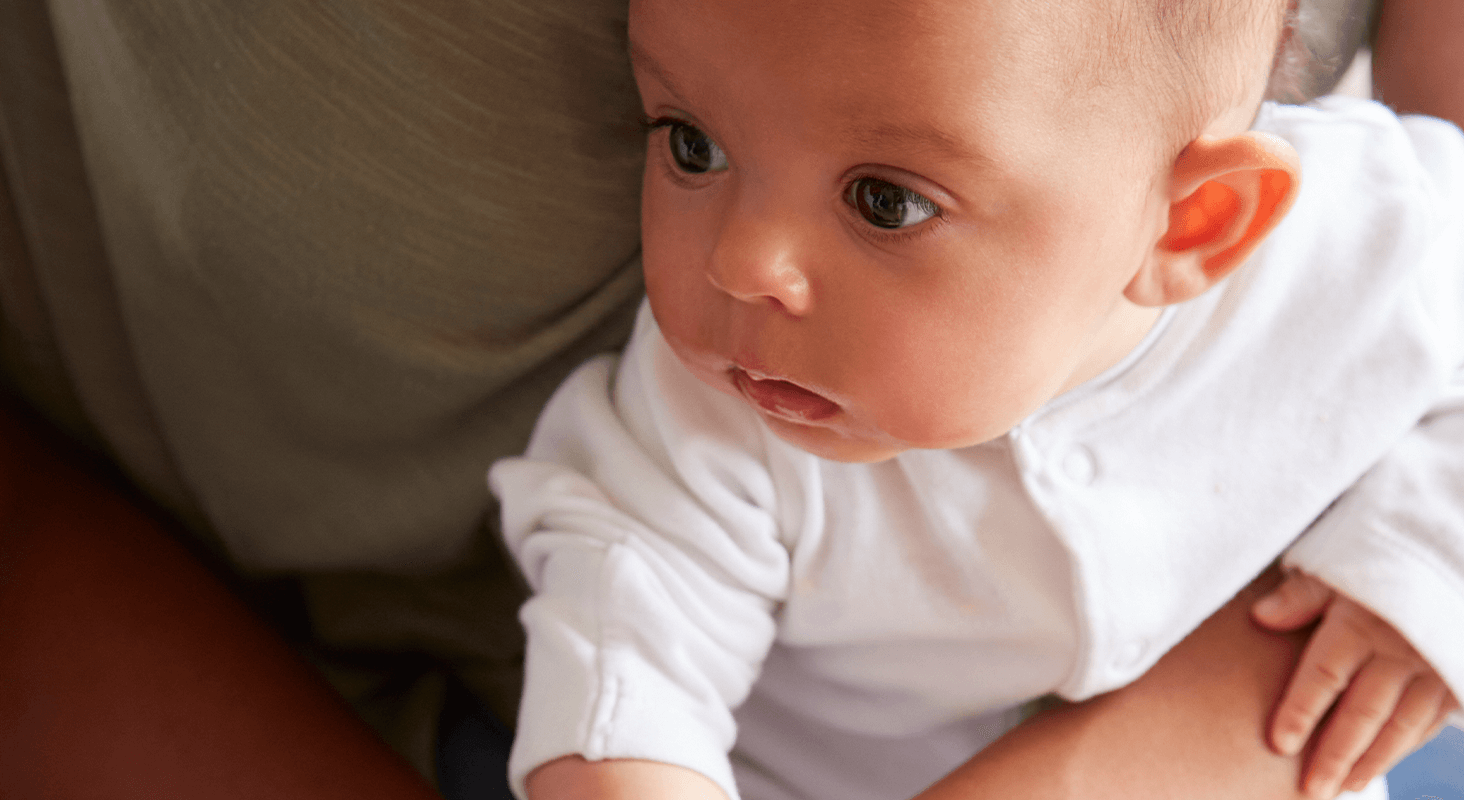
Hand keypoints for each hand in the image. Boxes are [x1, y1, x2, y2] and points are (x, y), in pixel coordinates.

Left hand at [1251, 570, 1458, 797]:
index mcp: (1362, 623)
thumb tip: (1260, 617)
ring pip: (1400, 725)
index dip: (1300, 711)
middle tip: (1312, 789)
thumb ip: (1302, 594)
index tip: (1278, 744)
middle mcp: (1400, 651)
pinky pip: (1432, 720)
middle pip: (1362, 712)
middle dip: (1335, 754)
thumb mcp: (1339, 561)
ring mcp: (1434, 667)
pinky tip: (1384, 762)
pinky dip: (1407, 745)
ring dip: (1372, 760)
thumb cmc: (1383, 556)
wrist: (1451, 552)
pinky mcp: (1457, 676)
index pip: (1324, 676)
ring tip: (1345, 787)